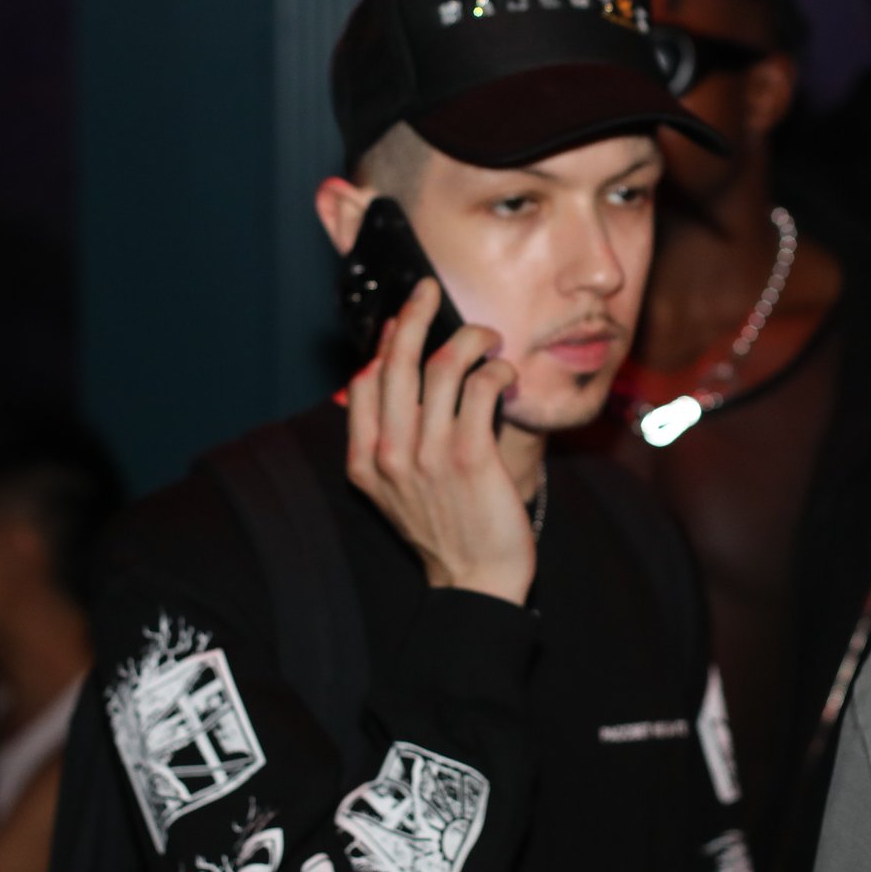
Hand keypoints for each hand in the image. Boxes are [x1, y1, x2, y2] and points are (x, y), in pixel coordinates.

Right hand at [346, 279, 534, 605]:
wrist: (475, 582)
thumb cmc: (445, 530)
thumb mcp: (394, 490)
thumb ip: (385, 440)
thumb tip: (384, 378)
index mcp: (365, 461)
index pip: (365, 380)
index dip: (386, 342)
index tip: (405, 320)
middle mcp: (391, 454)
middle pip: (396, 362)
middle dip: (414, 315)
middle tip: (428, 289)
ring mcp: (429, 455)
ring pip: (443, 367)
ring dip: (470, 338)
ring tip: (488, 337)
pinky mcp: (471, 457)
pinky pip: (480, 389)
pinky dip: (496, 369)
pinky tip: (505, 372)